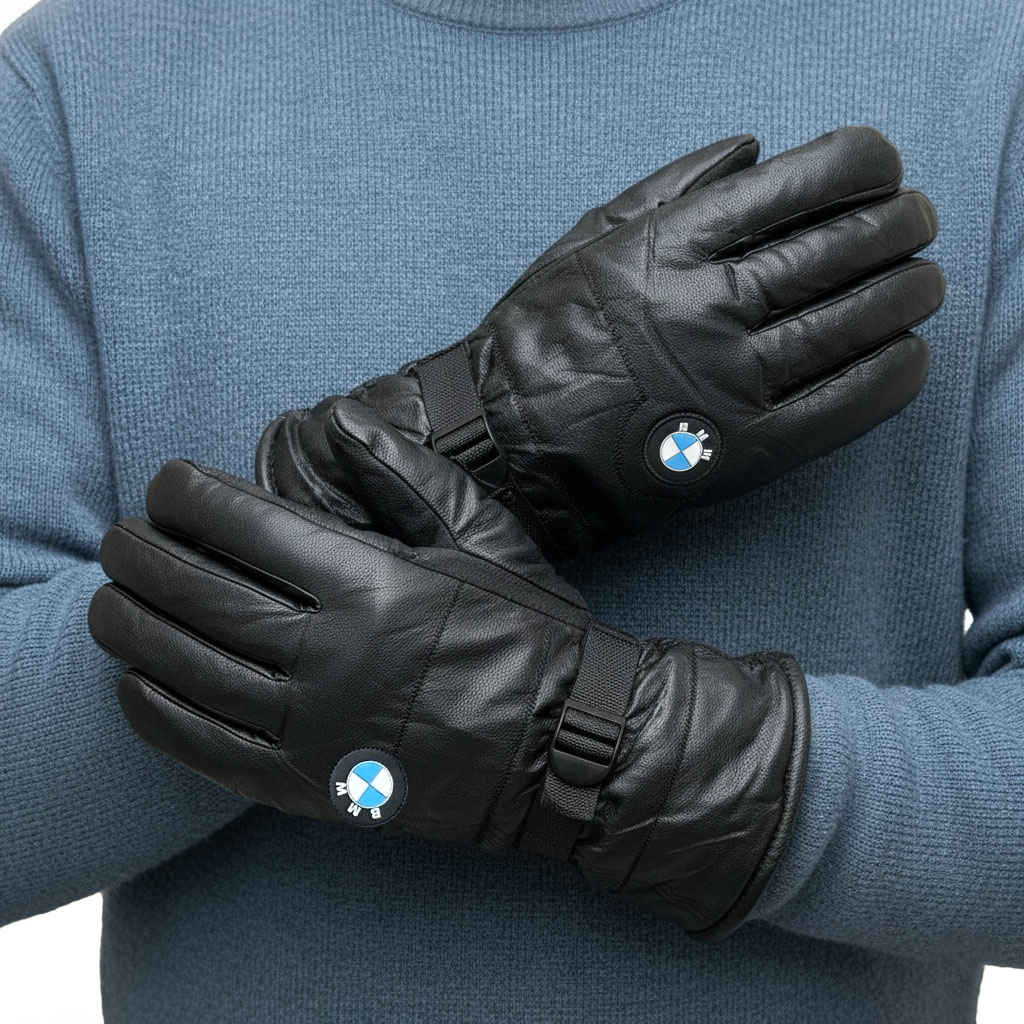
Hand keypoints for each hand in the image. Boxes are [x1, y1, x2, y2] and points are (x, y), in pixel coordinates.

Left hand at [90, 400, 807, 939]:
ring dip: (135, 628)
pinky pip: (207, 750)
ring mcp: (315, 726)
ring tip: (114, 599)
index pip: (243, 526)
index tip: (167, 483)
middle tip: (123, 536)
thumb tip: (332, 416)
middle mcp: (331, 654)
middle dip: (143, 555)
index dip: (187, 496)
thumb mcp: (483, 534)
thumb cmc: (529, 626)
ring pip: (188, 670)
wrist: (565, 744)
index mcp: (371, 582)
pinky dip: (157, 713)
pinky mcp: (311, 784)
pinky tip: (137, 682)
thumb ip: (404, 472)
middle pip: (198, 594)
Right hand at [256, 126, 942, 556]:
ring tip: (920, 283)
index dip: (866, 164)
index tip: (882, 169)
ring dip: (907, 294)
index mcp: (673, 246)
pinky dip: (891, 376)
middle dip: (900, 225)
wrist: (509, 443)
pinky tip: (906, 355)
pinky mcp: (744, 451)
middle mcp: (709, 307)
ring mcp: (731, 382)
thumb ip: (670, 185)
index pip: (805, 183)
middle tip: (913, 226)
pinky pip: (843, 406)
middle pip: (844, 248)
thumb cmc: (543, 337)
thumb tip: (756, 149)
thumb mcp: (588, 238)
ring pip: (855, 322)